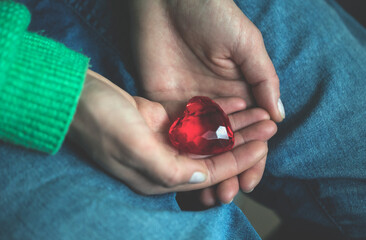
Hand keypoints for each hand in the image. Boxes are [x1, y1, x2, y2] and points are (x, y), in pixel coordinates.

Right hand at [68, 70, 275, 195]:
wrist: (76, 98)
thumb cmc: (99, 122)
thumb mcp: (131, 147)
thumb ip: (168, 168)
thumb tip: (202, 175)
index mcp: (158, 176)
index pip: (209, 173)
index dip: (239, 161)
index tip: (263, 147)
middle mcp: (165, 161)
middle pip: (213, 155)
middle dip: (243, 142)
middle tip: (269, 127)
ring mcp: (164, 140)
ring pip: (208, 137)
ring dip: (233, 125)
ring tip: (258, 113)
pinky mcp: (162, 121)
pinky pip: (196, 120)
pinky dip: (215, 113)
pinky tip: (233, 104)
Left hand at [129, 0, 281, 204]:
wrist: (169, 0)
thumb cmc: (213, 14)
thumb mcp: (247, 45)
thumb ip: (263, 80)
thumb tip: (277, 118)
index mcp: (239, 92)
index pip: (249, 132)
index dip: (252, 158)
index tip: (249, 181)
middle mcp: (215, 103)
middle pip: (224, 145)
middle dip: (227, 171)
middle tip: (227, 195)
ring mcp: (190, 105)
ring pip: (200, 146)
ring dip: (204, 170)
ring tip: (209, 194)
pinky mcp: (165, 102)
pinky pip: (176, 133)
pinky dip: (182, 155)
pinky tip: (186, 174)